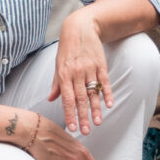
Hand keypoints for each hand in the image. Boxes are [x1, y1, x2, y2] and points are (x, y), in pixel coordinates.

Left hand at [47, 9, 111, 134]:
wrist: (80, 28)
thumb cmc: (67, 49)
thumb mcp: (58, 64)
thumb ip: (56, 83)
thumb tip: (50, 99)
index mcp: (64, 74)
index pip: (66, 99)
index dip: (69, 114)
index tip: (72, 127)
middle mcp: (76, 73)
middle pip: (80, 99)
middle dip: (82, 116)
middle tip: (85, 131)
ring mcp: (89, 69)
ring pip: (93, 92)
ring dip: (95, 109)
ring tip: (97, 123)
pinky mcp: (100, 65)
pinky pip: (104, 82)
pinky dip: (107, 93)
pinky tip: (109, 104)